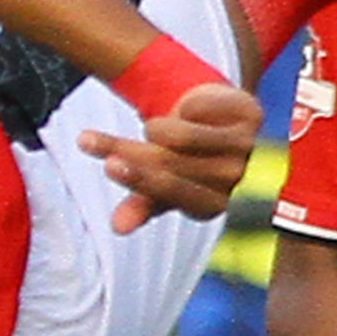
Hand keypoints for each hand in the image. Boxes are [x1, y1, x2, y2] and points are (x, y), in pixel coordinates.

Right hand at [83, 81, 259, 233]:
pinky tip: (190, 111)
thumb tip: (118, 228)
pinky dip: (183, 107)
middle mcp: (235, 180)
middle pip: (170, 163)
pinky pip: (199, 108)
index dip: (140, 180)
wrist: (224, 121)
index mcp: (213, 205)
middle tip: (86, 141)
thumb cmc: (188, 161)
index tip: (108, 165)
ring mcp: (246, 147)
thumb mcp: (164, 186)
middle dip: (125, 150)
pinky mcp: (251, 115)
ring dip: (155, 128)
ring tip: (151, 128)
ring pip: (183, 136)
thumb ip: (144, 206)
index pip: (173, 193)